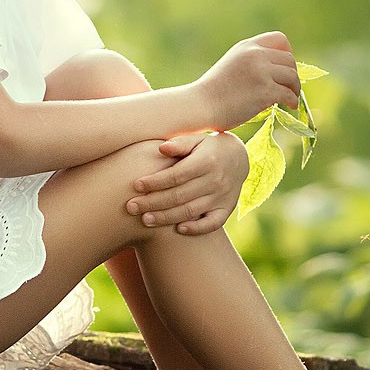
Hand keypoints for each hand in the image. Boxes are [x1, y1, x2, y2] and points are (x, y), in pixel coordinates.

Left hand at [125, 130, 250, 235]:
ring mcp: (222, 197)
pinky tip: (178, 230)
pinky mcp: (226, 210)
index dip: (155, 182)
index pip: (176, 175)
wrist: (238, 158)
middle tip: (131, 207)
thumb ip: (179, 143)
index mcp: (207, 162)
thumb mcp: (197, 138)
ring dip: (167, 218)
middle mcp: (215, 181)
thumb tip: (161, 148)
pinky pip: (212, 224)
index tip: (136, 185)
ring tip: (145, 220)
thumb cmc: (208, 147)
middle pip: (180, 196)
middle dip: (153, 202)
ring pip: (191, 211)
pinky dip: (196, 229)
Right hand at [195, 31, 300, 130]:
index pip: (280, 39)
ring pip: (292, 77)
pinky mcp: (265, 91)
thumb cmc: (214, 90)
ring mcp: (261, 72)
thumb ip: (252, 60)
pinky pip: (289, 94)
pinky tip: (289, 106)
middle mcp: (255, 54)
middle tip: (289, 87)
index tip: (283, 69)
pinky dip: (292, 101)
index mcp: (247, 46)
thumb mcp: (232, 63)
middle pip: (290, 60)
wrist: (201, 104)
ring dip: (295, 89)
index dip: (287, 54)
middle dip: (292, 74)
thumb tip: (277, 70)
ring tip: (291, 98)